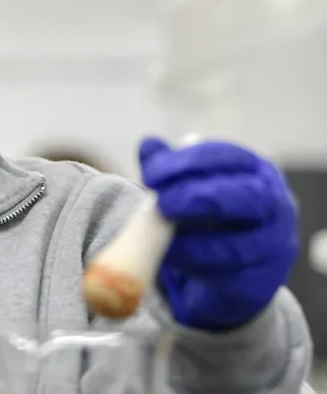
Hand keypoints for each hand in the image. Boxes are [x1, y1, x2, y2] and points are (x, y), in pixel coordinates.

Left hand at [139, 137, 298, 331]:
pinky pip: (230, 277)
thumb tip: (149, 144)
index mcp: (256, 171)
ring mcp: (274, 245)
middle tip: (162, 203)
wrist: (227, 268)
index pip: (227, 157)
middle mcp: (275, 205)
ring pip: (237, 244)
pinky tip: (171, 257)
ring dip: (192, 241)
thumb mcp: (187, 186)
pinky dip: (196, 266)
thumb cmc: (205, 214)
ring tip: (160, 235)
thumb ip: (167, 165)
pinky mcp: (263, 281)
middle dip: (197, 198)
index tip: (150, 174)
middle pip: (244, 197)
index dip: (187, 163)